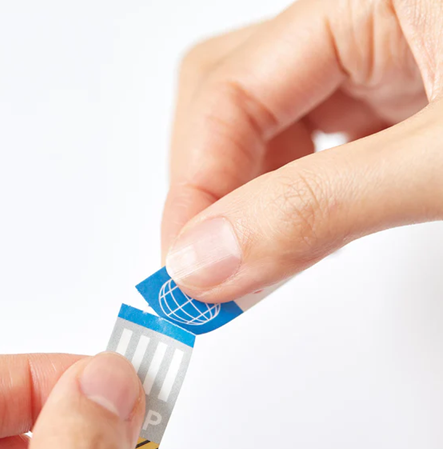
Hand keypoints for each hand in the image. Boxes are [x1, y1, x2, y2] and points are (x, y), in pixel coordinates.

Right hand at [162, 0, 442, 301]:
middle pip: (227, 100)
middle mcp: (360, 22)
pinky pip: (310, 146)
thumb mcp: (438, 164)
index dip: (194, 188)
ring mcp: (378, 61)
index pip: (228, 92)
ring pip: (266, 126)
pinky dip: (289, 199)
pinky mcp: (396, 102)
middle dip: (208, 190)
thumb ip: (319, 208)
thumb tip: (208, 260)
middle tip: (204, 267)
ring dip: (245, 200)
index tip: (186, 269)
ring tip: (249, 260)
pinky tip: (295, 232)